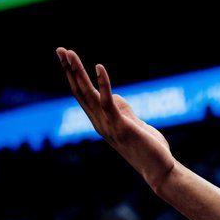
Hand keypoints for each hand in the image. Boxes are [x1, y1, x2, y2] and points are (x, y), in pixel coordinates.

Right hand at [56, 47, 175, 187]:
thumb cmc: (149, 148)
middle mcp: (100, 122)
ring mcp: (108, 125)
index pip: (82, 95)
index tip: (66, 57)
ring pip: (87, 94)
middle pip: (79, 91)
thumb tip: (114, 96)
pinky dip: (103, 83)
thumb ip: (123, 111)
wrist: (159, 170)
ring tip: (69, 52)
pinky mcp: (121, 126)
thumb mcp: (134, 124)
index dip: (73, 76)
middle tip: (60, 49)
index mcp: (101, 121)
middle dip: (69, 69)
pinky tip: (99, 67)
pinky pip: (108, 101)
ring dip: (77, 71)